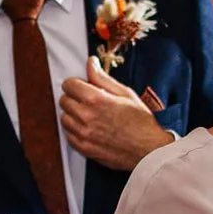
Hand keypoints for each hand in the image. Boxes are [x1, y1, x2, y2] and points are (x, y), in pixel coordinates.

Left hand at [63, 56, 176, 171]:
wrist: (149, 150)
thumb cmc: (141, 122)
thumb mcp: (125, 93)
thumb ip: (103, 78)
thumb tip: (91, 63)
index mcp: (96, 99)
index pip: (69, 84)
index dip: (76, 83)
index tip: (83, 87)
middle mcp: (86, 116)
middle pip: (64, 100)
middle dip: (74, 98)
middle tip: (89, 102)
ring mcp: (83, 134)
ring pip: (64, 118)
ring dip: (73, 115)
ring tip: (90, 116)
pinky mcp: (84, 148)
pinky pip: (68, 135)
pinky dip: (75, 131)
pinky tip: (90, 129)